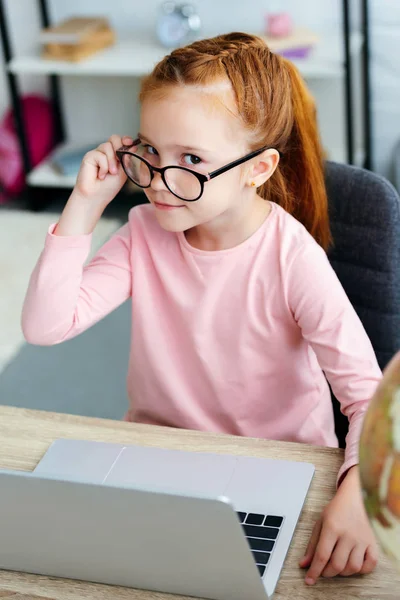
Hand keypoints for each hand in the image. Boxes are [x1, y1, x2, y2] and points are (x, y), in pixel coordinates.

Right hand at [73, 134, 136, 208]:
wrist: (96, 197)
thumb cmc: (108, 187)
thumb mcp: (123, 172)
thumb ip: (127, 158)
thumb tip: (133, 146)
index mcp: (115, 156)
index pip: (120, 141)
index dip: (125, 140)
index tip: (131, 143)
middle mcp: (105, 153)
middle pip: (114, 138)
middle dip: (119, 147)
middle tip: (120, 161)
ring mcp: (97, 154)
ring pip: (107, 146)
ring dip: (112, 161)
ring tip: (111, 173)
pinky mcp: (89, 156)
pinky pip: (100, 155)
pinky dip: (103, 166)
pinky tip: (100, 175)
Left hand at [299, 466, 377, 584]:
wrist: (354, 498)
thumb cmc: (335, 510)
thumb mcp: (319, 523)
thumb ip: (312, 545)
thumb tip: (304, 564)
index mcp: (332, 527)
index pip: (322, 555)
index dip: (314, 571)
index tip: (309, 580)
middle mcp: (348, 534)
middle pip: (337, 565)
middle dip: (327, 573)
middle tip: (323, 570)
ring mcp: (361, 539)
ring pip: (353, 567)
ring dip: (343, 573)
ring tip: (337, 565)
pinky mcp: (372, 542)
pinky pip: (370, 564)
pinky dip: (362, 570)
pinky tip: (353, 564)